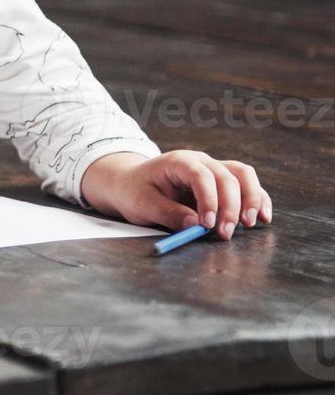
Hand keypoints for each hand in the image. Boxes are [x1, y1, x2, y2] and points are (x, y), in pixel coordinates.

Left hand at [81, 150, 273, 238]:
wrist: (131, 184)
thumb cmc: (135, 192)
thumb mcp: (142, 204)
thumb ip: (167, 213)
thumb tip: (195, 225)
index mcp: (178, 162)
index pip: (201, 175)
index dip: (209, 200)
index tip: (207, 224)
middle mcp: (200, 161)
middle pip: (226, 176)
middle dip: (230, 207)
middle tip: (224, 233)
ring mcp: (214, 169)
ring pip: (243, 175)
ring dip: (251, 199)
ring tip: (248, 224)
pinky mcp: (222, 182)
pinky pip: (247, 185)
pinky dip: (258, 199)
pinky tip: (263, 217)